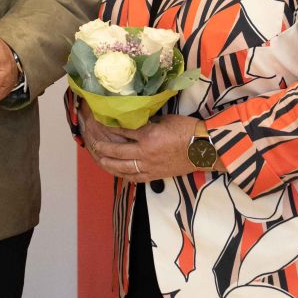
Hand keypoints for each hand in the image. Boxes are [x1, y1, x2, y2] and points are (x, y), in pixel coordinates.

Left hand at [79, 105, 200, 181]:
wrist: (204, 149)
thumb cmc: (187, 131)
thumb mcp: (165, 119)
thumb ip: (148, 122)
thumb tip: (135, 120)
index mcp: (148, 136)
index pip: (123, 131)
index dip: (110, 127)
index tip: (100, 123)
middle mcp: (146, 153)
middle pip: (118, 152)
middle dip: (103, 148)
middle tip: (94, 144)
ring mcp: (150, 167)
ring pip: (123, 168)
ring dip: (109, 164)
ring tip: (100, 160)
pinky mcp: (155, 176)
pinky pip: (135, 178)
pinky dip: (124, 175)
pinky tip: (118, 173)